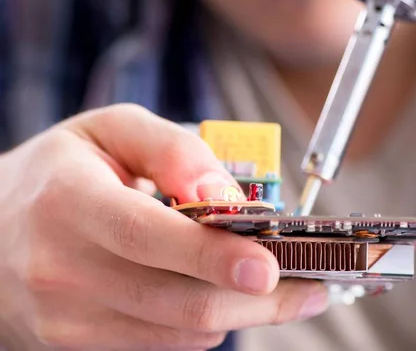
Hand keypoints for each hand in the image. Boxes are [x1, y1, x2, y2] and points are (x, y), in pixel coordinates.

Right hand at [0, 104, 327, 349]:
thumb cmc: (61, 172)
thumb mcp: (110, 131)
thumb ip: (171, 149)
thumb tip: (227, 193)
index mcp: (68, 202)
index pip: (148, 237)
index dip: (213, 256)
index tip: (270, 266)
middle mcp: (61, 269)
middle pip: (179, 300)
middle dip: (258, 298)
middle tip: (311, 282)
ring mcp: (66, 318)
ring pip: (183, 330)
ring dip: (244, 311)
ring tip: (282, 286)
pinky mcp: (78, 344)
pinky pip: (165, 342)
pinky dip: (207, 319)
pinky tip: (225, 291)